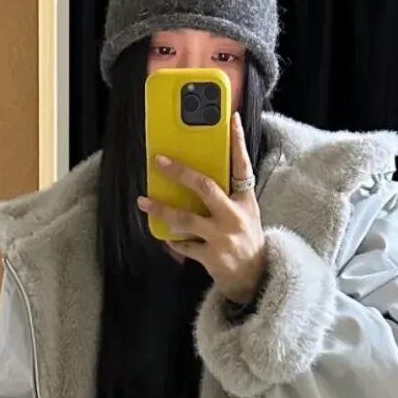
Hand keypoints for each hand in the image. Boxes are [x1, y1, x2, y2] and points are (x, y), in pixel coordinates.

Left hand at [137, 112, 266, 304]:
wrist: (254, 278)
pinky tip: (163, 234)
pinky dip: (171, 239)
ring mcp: (222, 237)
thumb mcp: (245, 213)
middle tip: (159, 161)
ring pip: (185, 218)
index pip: (243, 165)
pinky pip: (183, 244)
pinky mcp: (211, 256)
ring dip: (161, 209)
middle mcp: (234, 216)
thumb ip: (228, 195)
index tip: (231, 119)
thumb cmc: (246, 239)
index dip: (237, 141)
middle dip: (180, 172)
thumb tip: (198, 175)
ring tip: (143, 202)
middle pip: (205, 187)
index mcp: (246, 200)